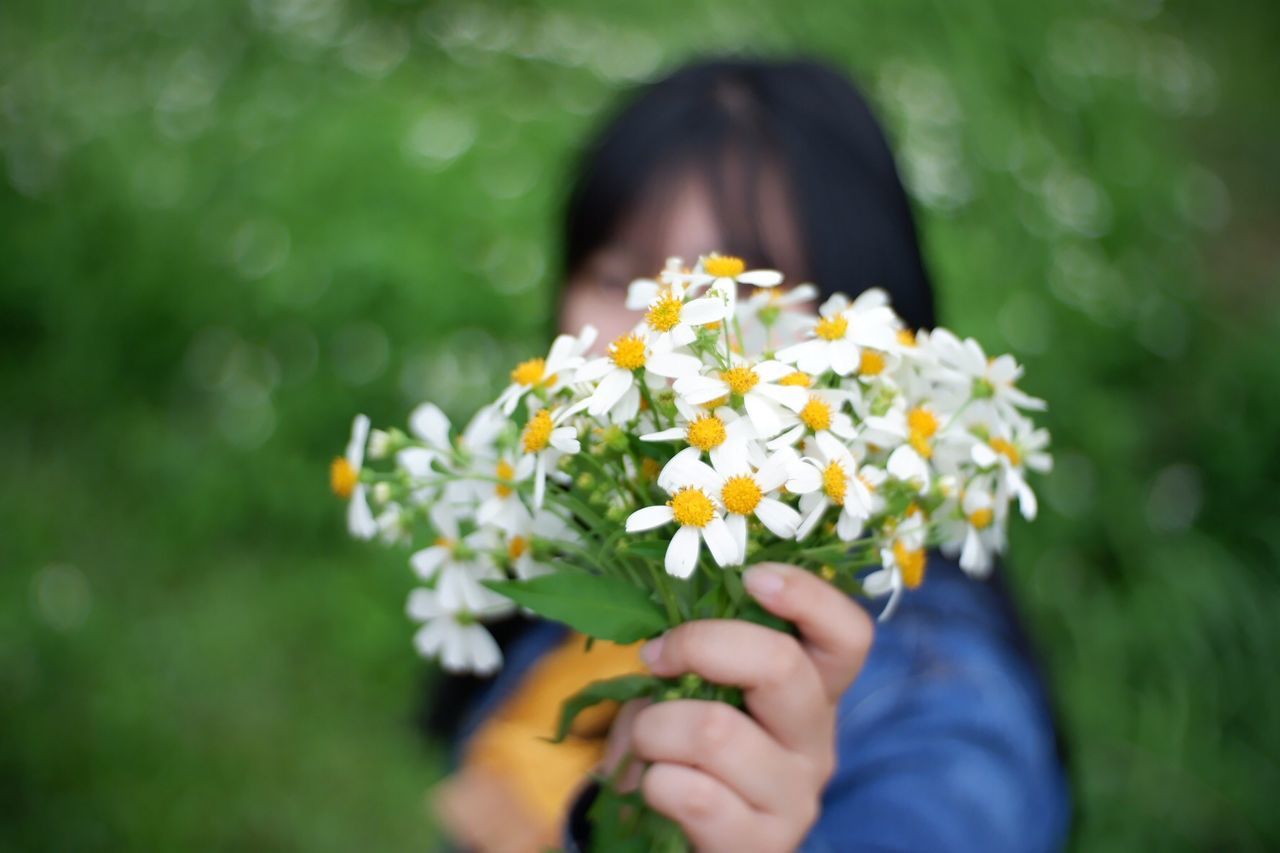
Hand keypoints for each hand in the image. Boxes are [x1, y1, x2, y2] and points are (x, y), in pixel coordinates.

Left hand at [602, 562, 873, 851]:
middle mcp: (816, 743)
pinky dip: (651, 781)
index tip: (751, 578)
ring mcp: (793, 799)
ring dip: (654, 726)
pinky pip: (692, 793)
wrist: (678, 840)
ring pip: (715, 730)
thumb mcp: (692, 695)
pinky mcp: (759, 845)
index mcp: (811, 693)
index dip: (809, 596)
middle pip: (782, 666)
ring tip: (644, 742)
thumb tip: (663, 646)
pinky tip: (653, 788)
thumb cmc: (683, 753)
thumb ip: (693, 662)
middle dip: (699, 645)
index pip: (849, 636)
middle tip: (657, 657)